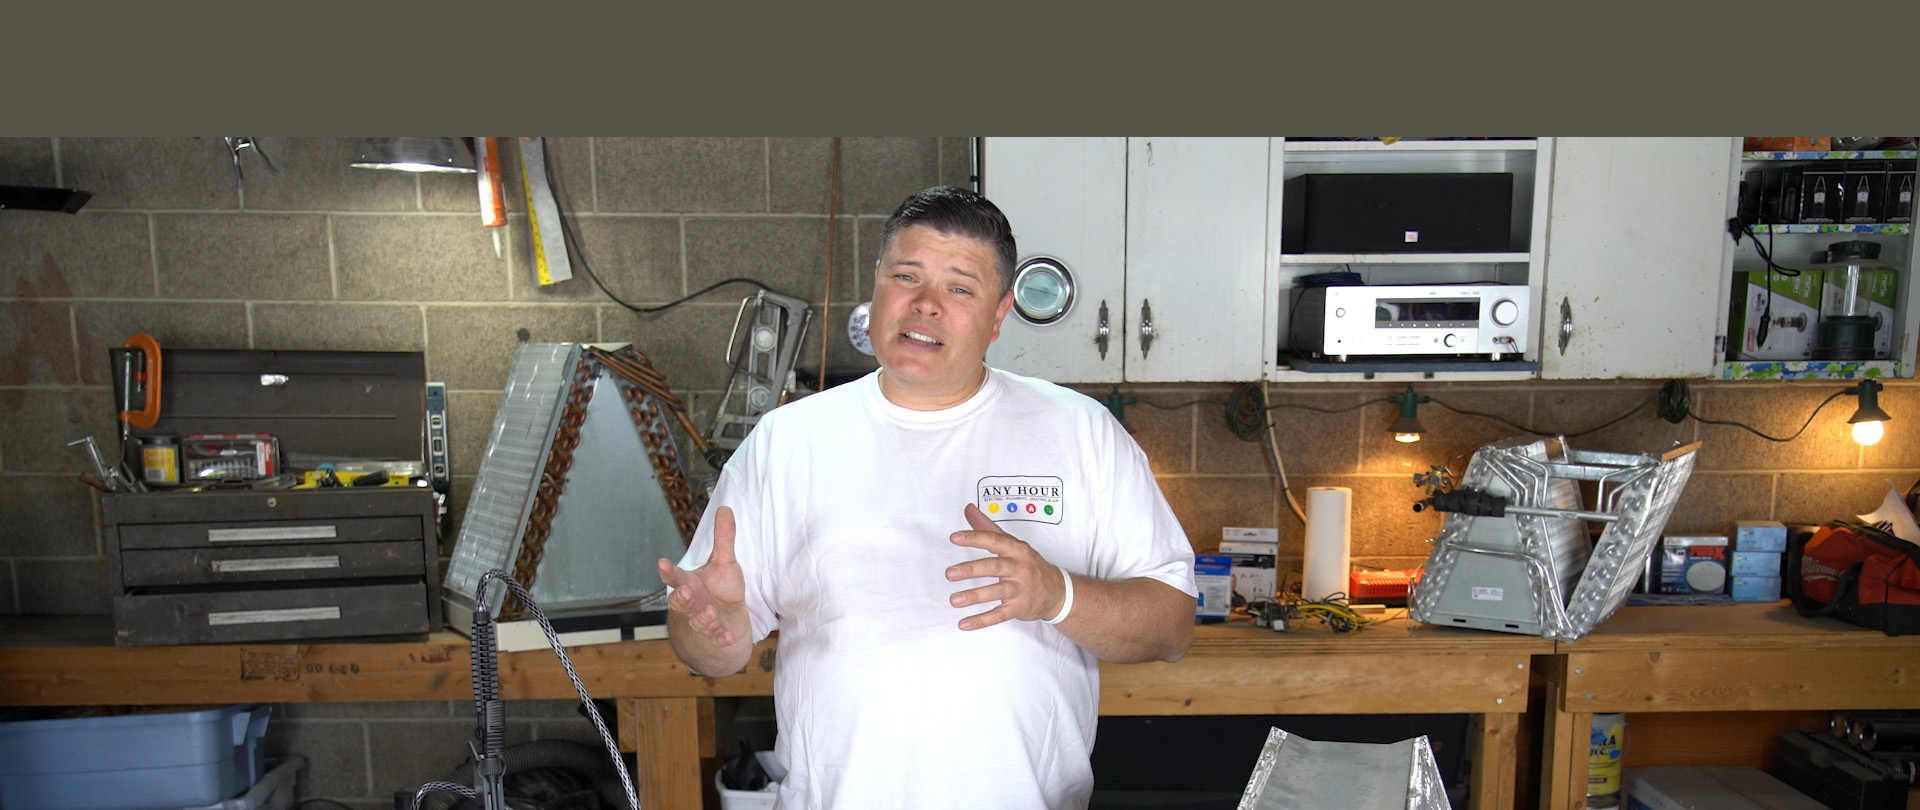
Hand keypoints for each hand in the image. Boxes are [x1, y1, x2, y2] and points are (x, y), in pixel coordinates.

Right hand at [656, 505, 748, 646]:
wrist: (725, 626)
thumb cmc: (720, 592)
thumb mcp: (724, 563)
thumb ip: (723, 538)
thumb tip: (725, 508)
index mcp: (690, 583)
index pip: (675, 577)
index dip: (668, 571)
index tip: (661, 563)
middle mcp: (693, 604)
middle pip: (680, 601)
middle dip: (681, 597)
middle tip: (686, 591)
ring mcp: (703, 622)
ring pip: (697, 621)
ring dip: (703, 618)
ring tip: (711, 613)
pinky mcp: (717, 636)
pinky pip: (716, 639)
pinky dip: (720, 638)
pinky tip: (726, 637)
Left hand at [945, 503, 1067, 630]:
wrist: (1058, 592)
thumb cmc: (1030, 565)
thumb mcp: (1013, 544)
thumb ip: (988, 528)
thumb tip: (968, 509)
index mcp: (1017, 549)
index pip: (994, 540)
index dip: (975, 538)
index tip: (954, 537)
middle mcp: (1020, 568)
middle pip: (994, 567)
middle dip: (971, 570)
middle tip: (949, 573)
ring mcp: (1021, 589)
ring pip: (996, 592)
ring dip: (974, 596)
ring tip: (954, 600)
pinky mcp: (1019, 608)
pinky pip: (999, 615)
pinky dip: (981, 620)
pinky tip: (964, 623)